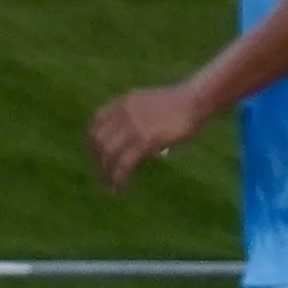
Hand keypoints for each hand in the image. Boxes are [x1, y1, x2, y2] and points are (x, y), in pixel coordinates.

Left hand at [88, 82, 206, 190]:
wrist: (195, 101)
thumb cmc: (179, 104)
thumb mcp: (148, 105)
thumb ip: (134, 118)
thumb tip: (129, 142)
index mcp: (122, 102)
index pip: (96, 122)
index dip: (92, 141)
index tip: (96, 155)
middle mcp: (122, 113)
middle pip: (98, 140)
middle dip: (97, 160)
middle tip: (103, 174)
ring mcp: (132, 126)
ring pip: (108, 154)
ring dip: (106, 172)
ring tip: (110, 186)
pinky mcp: (144, 140)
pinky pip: (124, 163)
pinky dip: (118, 177)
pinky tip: (120, 186)